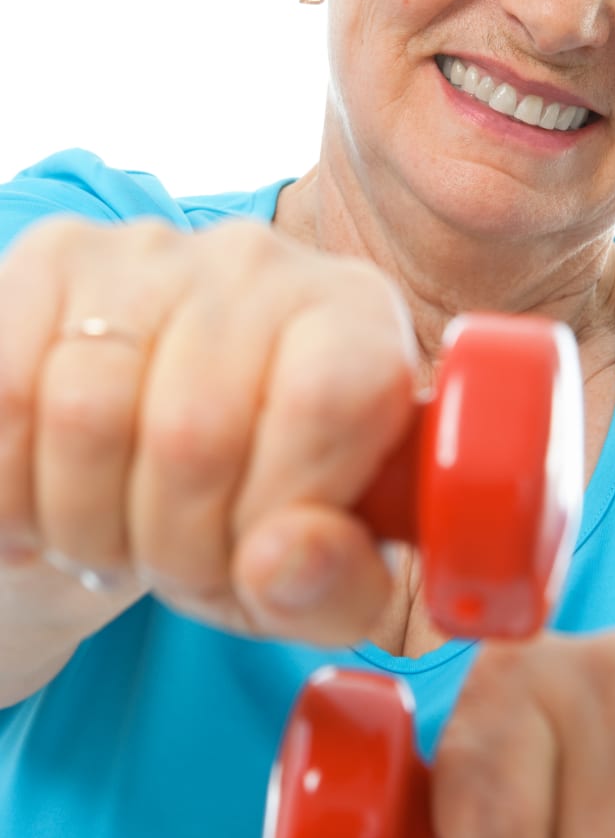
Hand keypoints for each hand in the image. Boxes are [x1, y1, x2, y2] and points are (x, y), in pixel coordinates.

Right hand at [0, 213, 417, 641]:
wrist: (139, 468)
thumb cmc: (248, 521)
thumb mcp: (317, 582)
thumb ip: (336, 587)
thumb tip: (285, 560)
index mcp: (357, 319)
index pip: (328, 402)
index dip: (279, 513)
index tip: (258, 560)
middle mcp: (260, 260)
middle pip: (194, 433)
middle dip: (173, 547)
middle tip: (172, 565)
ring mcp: (147, 250)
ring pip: (85, 415)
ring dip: (85, 524)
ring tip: (113, 536)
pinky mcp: (50, 259)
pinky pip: (7, 394)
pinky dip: (14, 485)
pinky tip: (46, 500)